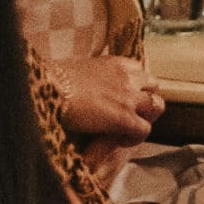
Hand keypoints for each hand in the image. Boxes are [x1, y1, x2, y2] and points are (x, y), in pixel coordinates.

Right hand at [47, 54, 164, 138]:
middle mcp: (127, 77)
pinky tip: (120, 140)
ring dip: (146, 117)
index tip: (126, 95)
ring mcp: (128, 97)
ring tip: (129, 128)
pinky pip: (144, 129)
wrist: (47, 89)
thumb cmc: (50, 80)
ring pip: (156, 106)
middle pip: (154, 86)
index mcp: (114, 63)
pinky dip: (135, 137)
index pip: (139, 70)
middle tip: (132, 114)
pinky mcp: (124, 117)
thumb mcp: (74, 69)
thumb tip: (82, 85)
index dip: (136, 85)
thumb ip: (88, 75)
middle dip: (146, 100)